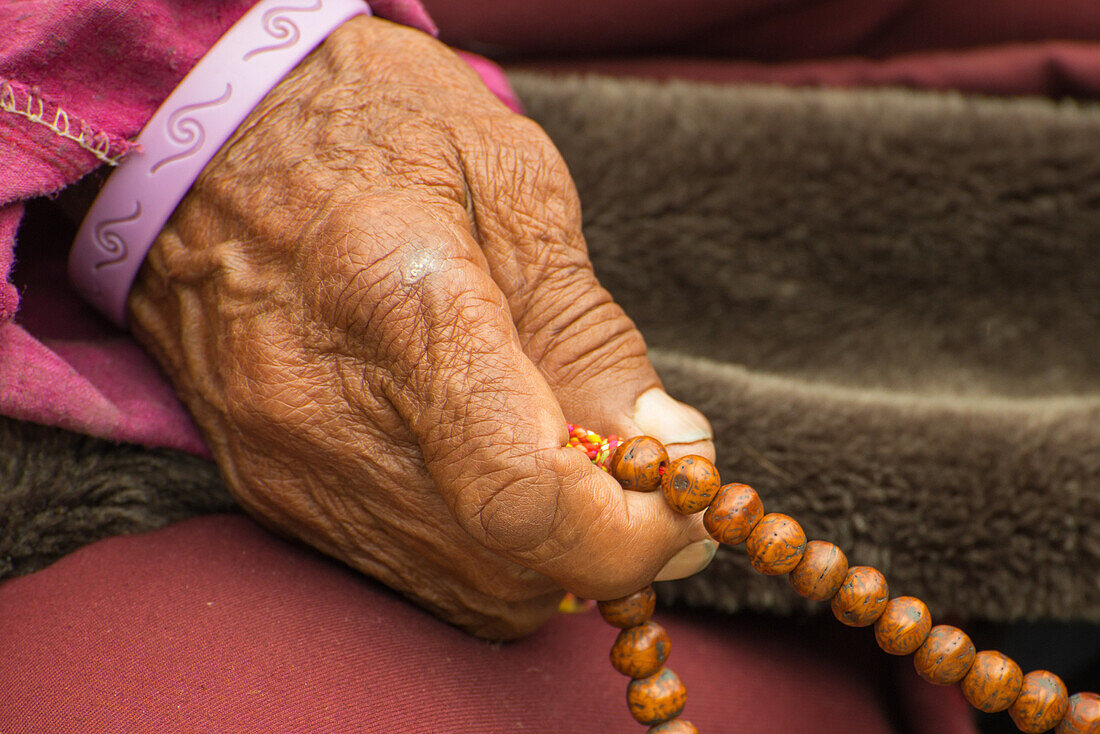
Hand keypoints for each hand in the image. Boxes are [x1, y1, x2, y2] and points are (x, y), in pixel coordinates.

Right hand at [129, 16, 714, 638]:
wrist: (204, 139)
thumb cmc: (368, 131)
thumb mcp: (509, 181)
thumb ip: (590, 330)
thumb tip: (667, 448)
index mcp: (404, 303)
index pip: (523, 494)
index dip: (629, 533)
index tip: (682, 504)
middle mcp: (328, 413)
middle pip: (505, 565)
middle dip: (605, 546)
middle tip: (639, 476)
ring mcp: (289, 465)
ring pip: (464, 591)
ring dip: (547, 554)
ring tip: (562, 459)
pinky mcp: (271, 491)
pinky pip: (410, 574)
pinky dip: (482, 551)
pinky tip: (491, 470)